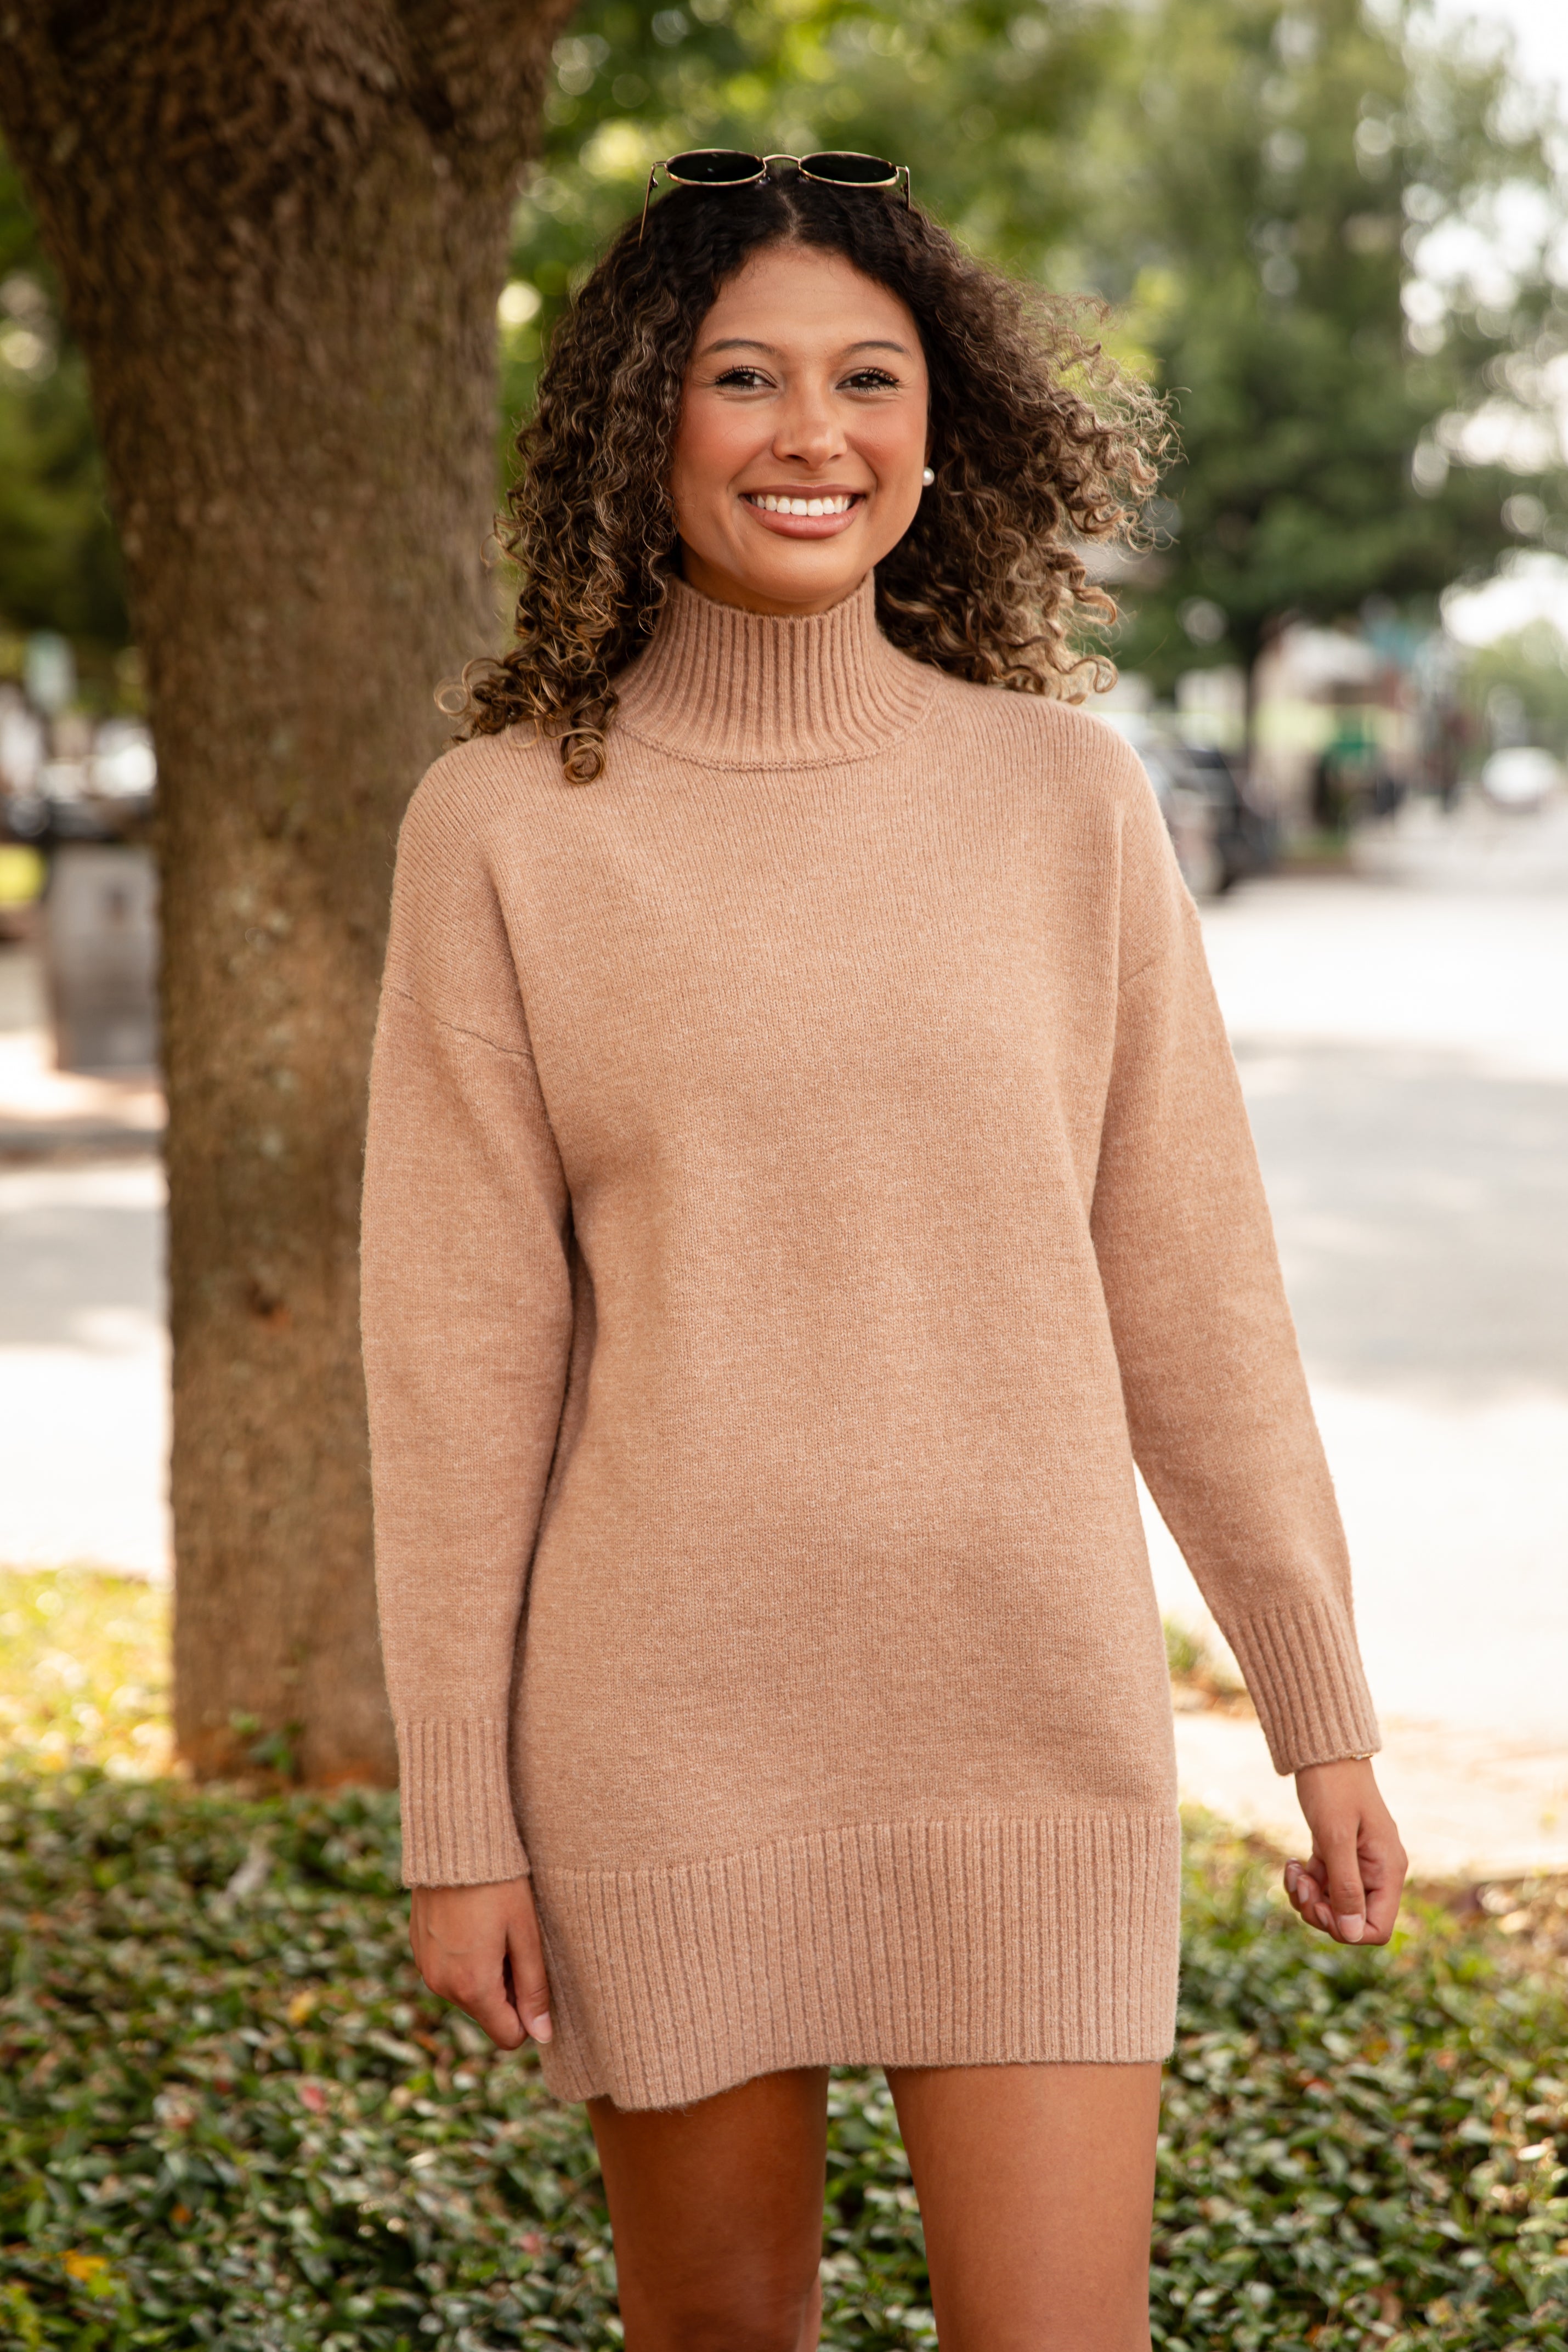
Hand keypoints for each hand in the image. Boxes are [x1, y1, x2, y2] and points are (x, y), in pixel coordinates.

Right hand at [409, 1877, 552, 2049]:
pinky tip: (473, 1921)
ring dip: (486, 1972)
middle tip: (515, 1942)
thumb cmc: (500, 1885)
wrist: (454, 1840)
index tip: (533, 1976)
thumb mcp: (526, 1934)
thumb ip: (534, 1989)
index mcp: (472, 1987)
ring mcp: (426, 1968)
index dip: (528, 2014)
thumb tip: (543, 2036)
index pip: (508, 2037)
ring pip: (467, 1992)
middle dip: (507, 1989)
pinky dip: (465, 1957)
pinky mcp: (418, 1948)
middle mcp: (442, 1986)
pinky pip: (448, 1971)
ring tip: (493, 1928)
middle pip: (487, 2013)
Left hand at [1285, 1757, 1406, 1945]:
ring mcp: (1358, 1865)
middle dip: (1319, 1911)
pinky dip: (1305, 1883)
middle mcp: (1377, 1873)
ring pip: (1333, 1906)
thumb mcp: (1336, 1837)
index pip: (1376, 1928)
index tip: (1320, 1904)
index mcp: (1387, 1871)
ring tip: (1293, 1871)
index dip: (1345, 1928)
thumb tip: (1350, 1932)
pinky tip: (1293, 1864)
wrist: (1324, 1752)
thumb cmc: (1334, 1788)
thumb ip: (1346, 1886)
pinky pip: (1323, 1887)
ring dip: (1307, 1897)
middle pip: (1351, 1921)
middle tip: (1300, 1885)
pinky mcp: (1339, 1857)